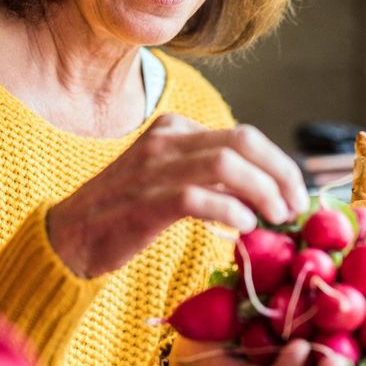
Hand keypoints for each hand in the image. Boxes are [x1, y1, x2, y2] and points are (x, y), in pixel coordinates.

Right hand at [46, 115, 308, 278]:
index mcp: (173, 129)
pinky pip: (198, 197)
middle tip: (294, 207)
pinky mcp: (144, 202)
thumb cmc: (125, 213)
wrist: (70, 236)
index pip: (243, 136)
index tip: (295, 195)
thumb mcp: (167, 178)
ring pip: (226, 165)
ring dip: (262, 192)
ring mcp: (152, 169)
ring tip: (276, 219)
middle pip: (242, 142)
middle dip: (280, 173)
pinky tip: (245, 228)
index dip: (279, 164)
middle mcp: (164, 141)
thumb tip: (267, 191)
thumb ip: (208, 175)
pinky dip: (230, 211)